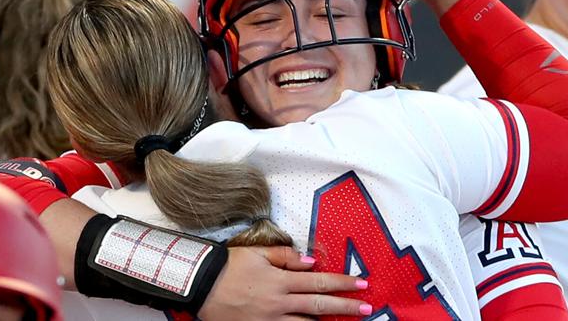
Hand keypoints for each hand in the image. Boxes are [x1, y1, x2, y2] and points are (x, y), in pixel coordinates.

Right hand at [198, 246, 371, 319]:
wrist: (200, 285)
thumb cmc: (228, 265)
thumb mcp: (256, 253)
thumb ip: (286, 256)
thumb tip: (311, 263)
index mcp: (280, 280)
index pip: (319, 282)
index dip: (342, 283)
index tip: (361, 284)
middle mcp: (279, 302)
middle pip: (319, 305)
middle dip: (345, 307)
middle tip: (367, 308)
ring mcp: (270, 319)